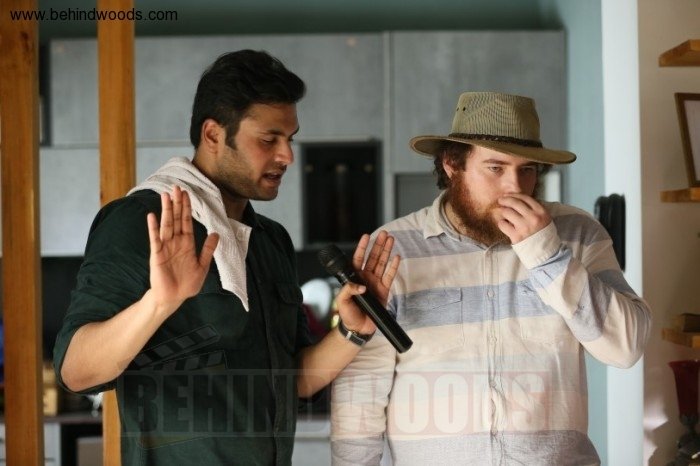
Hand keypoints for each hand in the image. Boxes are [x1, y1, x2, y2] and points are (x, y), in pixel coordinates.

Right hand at [147, 186, 219, 313]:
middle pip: (177, 219)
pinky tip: (152, 216)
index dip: (187, 208)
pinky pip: (155, 239)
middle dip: (177, 204)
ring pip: (166, 225)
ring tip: (165, 195)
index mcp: (187, 243)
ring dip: (166, 210)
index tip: (187, 193)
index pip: (187, 221)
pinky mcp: (157, 255)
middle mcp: (176, 242)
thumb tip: (216, 234)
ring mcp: (165, 247)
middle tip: (177, 187)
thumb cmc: (187, 283)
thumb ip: (208, 250)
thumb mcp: (202, 266)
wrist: (174, 298)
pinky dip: (153, 228)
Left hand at [335, 230, 399, 334]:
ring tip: (391, 239)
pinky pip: (389, 276)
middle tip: (384, 233)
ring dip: (387, 251)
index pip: (358, 259)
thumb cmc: (347, 315)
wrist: (358, 329)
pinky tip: (397, 257)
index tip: (366, 236)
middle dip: (378, 245)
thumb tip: (361, 286)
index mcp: (354, 278)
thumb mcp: (342, 301)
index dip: (362, 247)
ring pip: (382, 264)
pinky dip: (393, 267)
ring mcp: (375, 283)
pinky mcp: (384, 291)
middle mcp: (365, 278)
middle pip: (373, 258)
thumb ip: (348, 290)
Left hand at [495, 194, 550, 243]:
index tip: (508, 195)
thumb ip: (533, 208)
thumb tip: (517, 199)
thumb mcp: (544, 217)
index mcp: (541, 212)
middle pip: (514, 203)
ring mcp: (524, 227)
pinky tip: (504, 224)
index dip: (514, 195)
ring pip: (507, 212)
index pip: (525, 198)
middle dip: (505, 200)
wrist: (544, 251)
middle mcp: (533, 218)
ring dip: (503, 212)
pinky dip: (501, 223)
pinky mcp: (516, 236)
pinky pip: (503, 224)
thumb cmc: (542, 233)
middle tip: (500, 201)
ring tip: (504, 214)